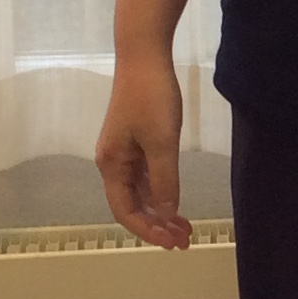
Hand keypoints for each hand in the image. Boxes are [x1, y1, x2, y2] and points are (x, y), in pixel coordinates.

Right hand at [95, 50, 192, 247]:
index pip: (125, 211)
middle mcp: (113, 162)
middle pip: (132, 204)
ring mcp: (124, 152)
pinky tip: (176, 201)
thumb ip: (164, 181)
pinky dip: (162, 191)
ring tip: (185, 227)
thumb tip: (166, 214)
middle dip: (157, 225)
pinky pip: (146, 176)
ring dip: (161, 211)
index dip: (147, 230)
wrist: (144, 56)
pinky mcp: (136, 141)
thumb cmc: (151, 97)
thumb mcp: (162, 142)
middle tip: (185, 240)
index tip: (172, 242)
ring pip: (141, 192)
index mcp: (111, 164)